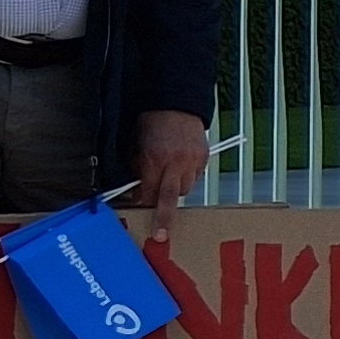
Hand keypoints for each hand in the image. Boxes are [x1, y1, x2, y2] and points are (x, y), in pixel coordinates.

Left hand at [131, 111, 210, 243]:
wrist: (175, 103)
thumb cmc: (151, 123)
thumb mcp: (136, 146)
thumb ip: (138, 169)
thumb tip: (138, 190)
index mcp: (154, 159)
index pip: (148, 192)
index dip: (142, 201)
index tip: (139, 208)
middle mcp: (174, 162)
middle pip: (169, 198)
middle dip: (163, 217)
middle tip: (160, 234)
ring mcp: (192, 160)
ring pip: (185, 188)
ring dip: (175, 189)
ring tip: (169, 180)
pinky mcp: (203, 157)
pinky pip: (195, 176)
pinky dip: (187, 176)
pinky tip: (180, 168)